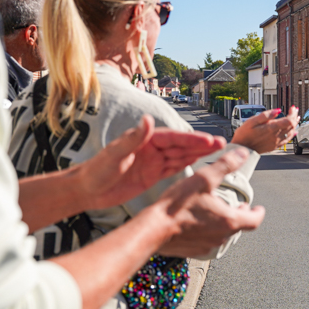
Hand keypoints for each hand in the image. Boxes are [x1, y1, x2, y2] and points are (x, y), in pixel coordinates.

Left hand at [81, 115, 225, 209]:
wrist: (86, 190)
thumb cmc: (96, 170)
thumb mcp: (114, 154)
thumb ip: (133, 138)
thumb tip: (147, 119)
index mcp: (145, 140)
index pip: (173, 138)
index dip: (192, 139)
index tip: (209, 140)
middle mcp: (151, 149)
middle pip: (181, 145)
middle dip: (202, 145)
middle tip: (222, 144)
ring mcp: (153, 162)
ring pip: (181, 156)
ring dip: (199, 154)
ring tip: (219, 152)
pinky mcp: (152, 175)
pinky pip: (174, 169)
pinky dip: (188, 166)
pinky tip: (202, 165)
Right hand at [156, 149, 265, 256]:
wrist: (153, 230)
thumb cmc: (177, 205)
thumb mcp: (204, 178)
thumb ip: (226, 165)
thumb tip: (243, 153)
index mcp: (229, 220)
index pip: (254, 220)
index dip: (258, 213)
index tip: (258, 208)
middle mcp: (221, 236)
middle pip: (239, 226)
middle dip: (240, 215)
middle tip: (239, 207)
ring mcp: (208, 245)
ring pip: (223, 234)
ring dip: (223, 222)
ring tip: (217, 211)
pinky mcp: (194, 250)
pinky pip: (207, 240)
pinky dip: (208, 230)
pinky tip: (198, 222)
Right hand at [231, 107, 299, 153]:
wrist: (242, 149)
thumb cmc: (244, 134)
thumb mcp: (252, 121)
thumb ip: (266, 115)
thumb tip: (278, 110)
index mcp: (271, 128)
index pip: (289, 120)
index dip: (293, 113)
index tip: (292, 107)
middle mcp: (275, 136)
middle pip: (291, 126)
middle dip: (294, 116)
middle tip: (295, 110)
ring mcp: (276, 142)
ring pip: (291, 133)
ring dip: (295, 125)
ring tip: (296, 118)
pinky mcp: (274, 146)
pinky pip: (287, 140)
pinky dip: (292, 135)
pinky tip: (293, 132)